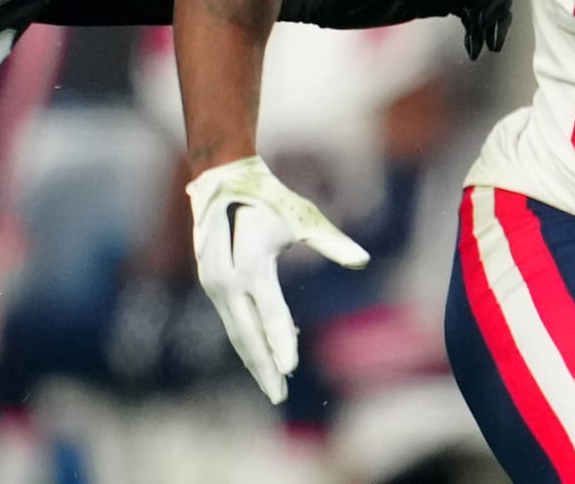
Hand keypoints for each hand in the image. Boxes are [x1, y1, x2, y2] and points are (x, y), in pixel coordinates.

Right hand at [185, 156, 368, 402]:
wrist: (223, 178)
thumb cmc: (269, 197)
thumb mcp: (302, 216)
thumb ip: (331, 242)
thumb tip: (363, 260)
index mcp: (252, 264)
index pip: (270, 314)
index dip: (281, 343)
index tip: (292, 369)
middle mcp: (228, 279)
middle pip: (247, 333)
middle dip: (263, 366)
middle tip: (278, 396)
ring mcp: (215, 283)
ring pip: (235, 330)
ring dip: (252, 358)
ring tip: (270, 384)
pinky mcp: (211, 284)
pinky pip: (231, 318)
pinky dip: (246, 338)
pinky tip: (262, 354)